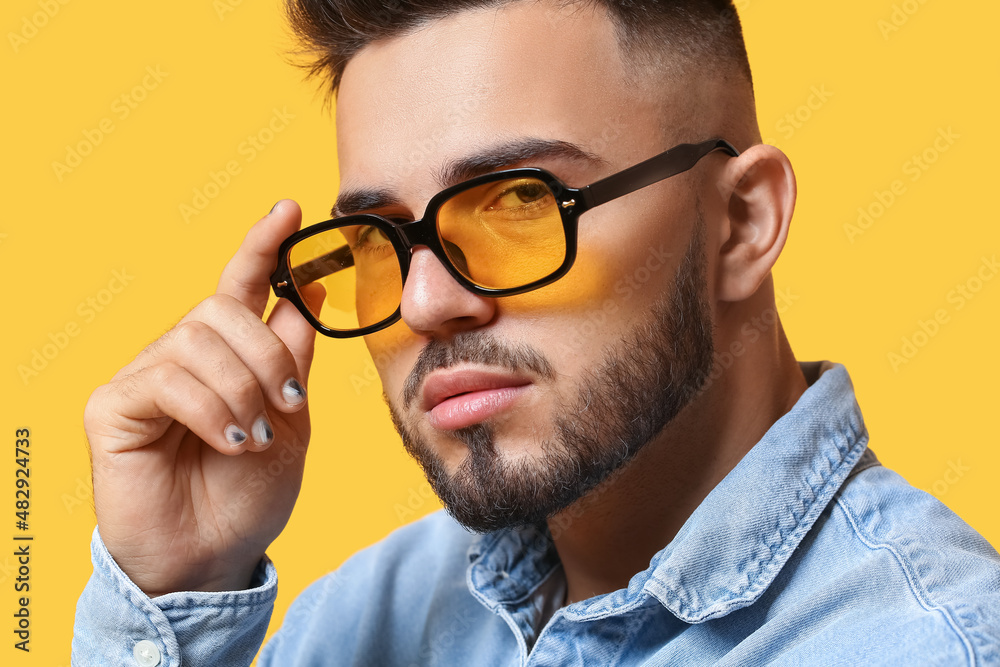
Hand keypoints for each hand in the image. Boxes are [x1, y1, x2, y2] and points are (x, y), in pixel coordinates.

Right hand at [84, 200, 323, 595]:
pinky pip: (167, 379)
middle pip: (222, 308)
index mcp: (228, 354)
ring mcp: (144, 376)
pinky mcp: (112, 406)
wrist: (216, 554)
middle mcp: (182, 354)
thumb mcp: (290, 417)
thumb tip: (306, 289)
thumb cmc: (250, 491)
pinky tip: (228, 442)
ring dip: (241, 389)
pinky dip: (210, 409)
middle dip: (268, 355)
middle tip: (287, 405)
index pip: (241, 284)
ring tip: (254, 437)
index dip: (262, 244)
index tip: (290, 209)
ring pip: (197, 340)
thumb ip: (292, 354)